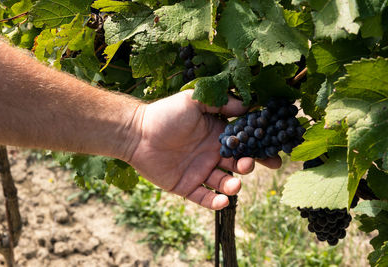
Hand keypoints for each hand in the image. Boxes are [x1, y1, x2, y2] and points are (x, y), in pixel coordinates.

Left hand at [129, 90, 281, 209]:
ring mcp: (199, 171)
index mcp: (216, 134)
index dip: (259, 146)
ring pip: (223, 182)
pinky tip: (223, 200)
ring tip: (234, 183)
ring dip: (233, 185)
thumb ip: (220, 103)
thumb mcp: (194, 101)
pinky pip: (204, 197)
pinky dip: (215, 201)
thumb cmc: (165, 114)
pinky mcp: (186, 186)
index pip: (243, 142)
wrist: (136, 132)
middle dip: (249, 166)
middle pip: (237, 164)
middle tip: (252, 165)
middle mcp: (211, 153)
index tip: (274, 151)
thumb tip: (247, 104)